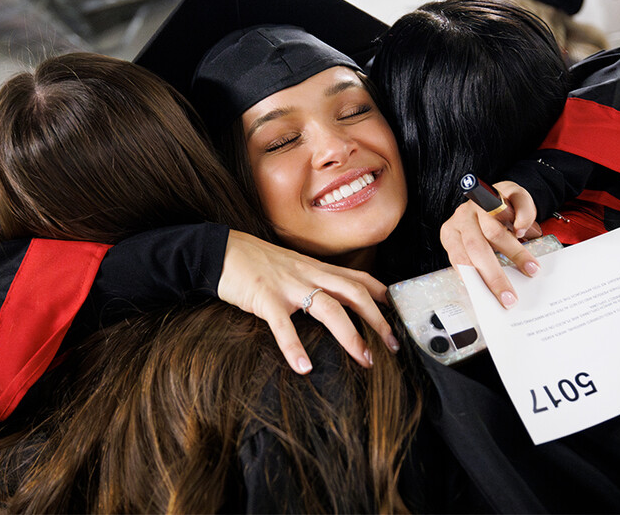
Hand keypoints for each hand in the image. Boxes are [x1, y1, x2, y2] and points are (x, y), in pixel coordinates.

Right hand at [217, 230, 398, 373]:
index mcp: (316, 268)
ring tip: (364, 359)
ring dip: (350, 335)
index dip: (382, 294)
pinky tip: (304, 367)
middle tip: (393, 345)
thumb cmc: (256, 262)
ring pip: (329, 308)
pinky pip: (283, 325)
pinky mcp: (265, 298)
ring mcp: (288, 286)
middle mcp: (308, 274)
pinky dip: (294, 348)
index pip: (358, 278)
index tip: (399, 313)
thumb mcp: (292, 266)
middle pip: (354, 293)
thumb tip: (333, 300)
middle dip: (377, 320)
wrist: (220, 250)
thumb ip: (313, 280)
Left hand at [439, 181, 541, 308]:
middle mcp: (463, 216)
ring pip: (495, 230)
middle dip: (495, 276)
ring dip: (515, 253)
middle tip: (509, 296)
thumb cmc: (487, 230)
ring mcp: (483, 201)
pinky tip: (527, 234)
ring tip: (530, 269)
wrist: (502, 198)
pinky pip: (515, 208)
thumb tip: (491, 290)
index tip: (489, 298)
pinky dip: (523, 222)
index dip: (475, 279)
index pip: (459, 258)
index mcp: (451, 232)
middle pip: (476, 248)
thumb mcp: (477, 247)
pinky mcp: (504, 190)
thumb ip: (479, 265)